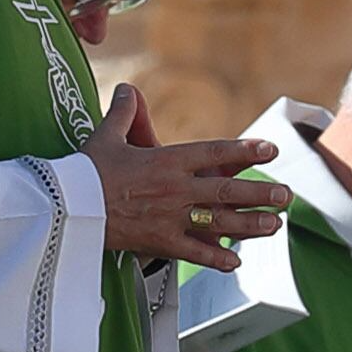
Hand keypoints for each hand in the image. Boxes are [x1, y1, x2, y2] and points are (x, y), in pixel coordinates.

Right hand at [83, 85, 287, 271]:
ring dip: (250, 224)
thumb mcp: (106, 136)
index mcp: (166, 160)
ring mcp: (170, 217)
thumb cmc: (84, 172)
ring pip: (219, 221)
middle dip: (259, 192)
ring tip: (274, 225)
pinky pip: (194, 252)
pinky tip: (236, 262)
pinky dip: (216, 258)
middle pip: (226, 190)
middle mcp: (175, 188)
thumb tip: (128, 89)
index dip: (245, 151)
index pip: (214, 152)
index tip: (270, 151)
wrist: (66, 208)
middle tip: (285, 195)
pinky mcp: (159, 242)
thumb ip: (123, 113)